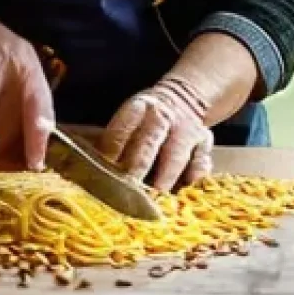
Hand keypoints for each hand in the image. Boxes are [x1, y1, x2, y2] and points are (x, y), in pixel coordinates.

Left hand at [100, 76, 212, 190]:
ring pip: (177, 153)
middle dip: (139, 165)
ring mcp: (186, 128)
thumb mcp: (130, 117)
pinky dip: (195, 175)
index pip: (125, 125)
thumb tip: (88, 167)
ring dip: (167, 175)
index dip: (114, 145)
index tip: (104, 166)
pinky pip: (201, 160)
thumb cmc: (147, 120)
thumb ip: (115, 140)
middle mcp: (163, 115)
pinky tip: (186, 187)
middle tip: (129, 187)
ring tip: (157, 196)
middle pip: (150, 140)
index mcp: (139, 106)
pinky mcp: (205, 142)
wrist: (185, 98)